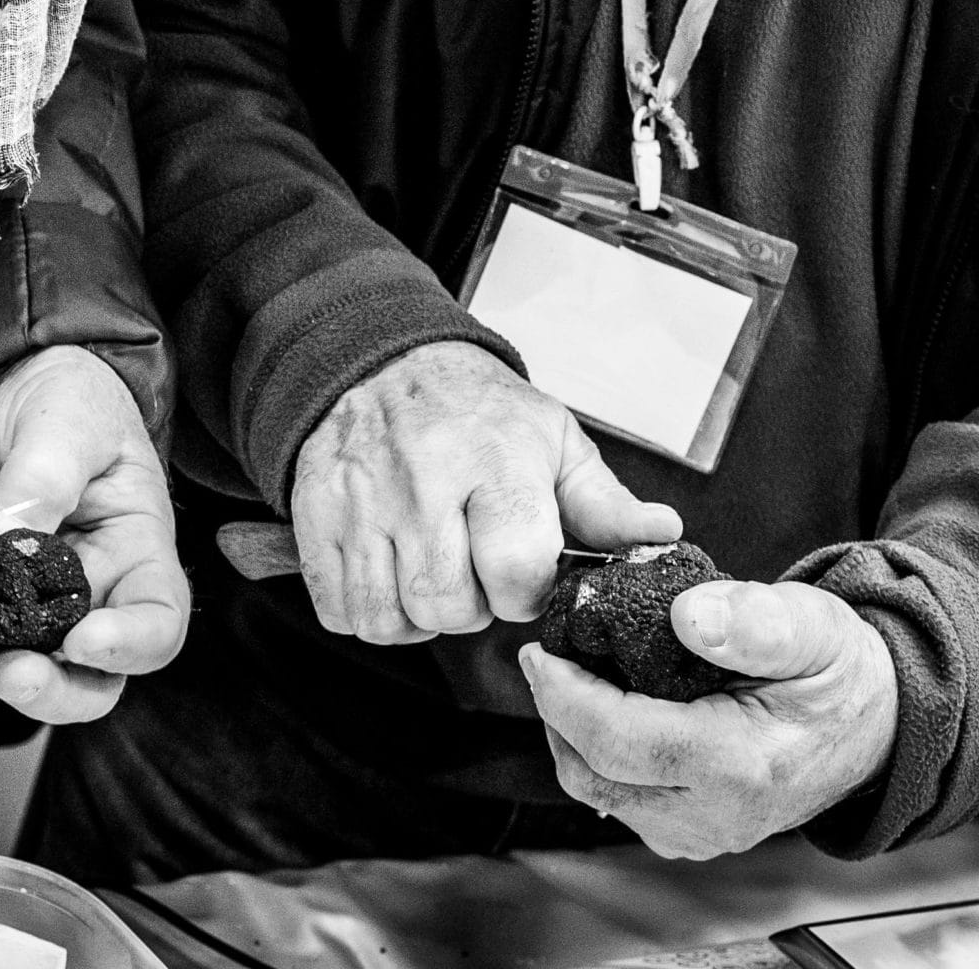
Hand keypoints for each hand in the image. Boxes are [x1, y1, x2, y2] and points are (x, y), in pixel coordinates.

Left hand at [0, 345, 187, 723]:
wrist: (7, 381)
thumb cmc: (65, 396)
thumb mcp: (70, 420)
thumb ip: (48, 476)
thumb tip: (12, 536)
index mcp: (137, 549)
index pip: (157, 619)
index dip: (130, 644)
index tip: (85, 639)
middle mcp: (95, 590)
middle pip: (94, 675)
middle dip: (54, 686)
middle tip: (13, 671)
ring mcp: (39, 604)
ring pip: (31, 672)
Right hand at [289, 341, 677, 644]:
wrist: (378, 358)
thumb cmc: (478, 411)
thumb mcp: (552, 440)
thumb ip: (605, 503)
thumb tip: (664, 537)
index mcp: (494, 460)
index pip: (516, 574)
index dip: (524, 586)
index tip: (520, 563)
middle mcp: (422, 480)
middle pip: (451, 607)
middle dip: (471, 603)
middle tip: (472, 563)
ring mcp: (361, 500)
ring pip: (392, 619)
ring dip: (417, 613)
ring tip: (431, 567)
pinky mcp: (314, 516)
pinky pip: (341, 611)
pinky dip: (367, 609)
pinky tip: (389, 571)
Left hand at [520, 577, 899, 856]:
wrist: (877, 724)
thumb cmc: (839, 671)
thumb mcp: (811, 625)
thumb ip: (753, 620)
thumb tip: (690, 616)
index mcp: (737, 765)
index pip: (617, 741)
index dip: (564, 695)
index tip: (539, 650)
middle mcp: (715, 814)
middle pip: (594, 775)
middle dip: (556, 712)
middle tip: (547, 654)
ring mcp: (703, 832)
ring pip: (600, 792)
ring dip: (572, 733)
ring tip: (572, 672)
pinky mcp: (694, 832)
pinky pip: (622, 799)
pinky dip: (599, 754)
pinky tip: (604, 705)